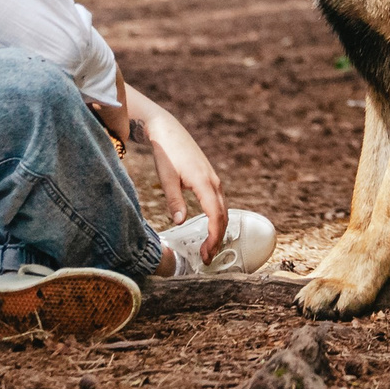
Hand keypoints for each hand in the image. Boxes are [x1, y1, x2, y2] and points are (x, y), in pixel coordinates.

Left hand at [124, 84, 227, 264]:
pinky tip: (209, 228)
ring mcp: (213, 180)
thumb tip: (179, 221)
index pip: (215, 215)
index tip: (207, 252)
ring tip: (208, 247)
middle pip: (223, 216)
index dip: (214, 236)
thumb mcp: (166, 177)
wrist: (167, 131)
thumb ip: (174, 200)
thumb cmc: (166, 153)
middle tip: (207, 257)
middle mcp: (213, 182)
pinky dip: (217, 218)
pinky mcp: (209, 179)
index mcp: (204, 182)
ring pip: (223, 209)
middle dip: (217, 238)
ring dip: (218, 230)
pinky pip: (219, 202)